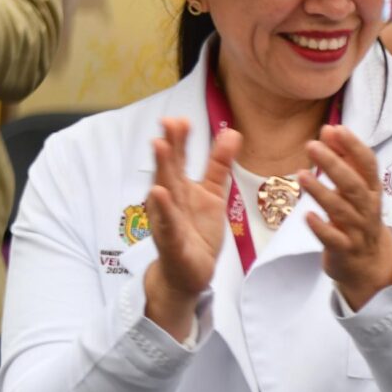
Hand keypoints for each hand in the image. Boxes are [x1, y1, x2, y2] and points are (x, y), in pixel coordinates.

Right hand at [142, 118, 238, 337]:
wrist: (189, 272)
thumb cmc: (196, 230)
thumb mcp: (212, 194)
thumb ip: (219, 165)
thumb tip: (232, 131)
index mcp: (180, 187)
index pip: (179, 159)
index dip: (179, 140)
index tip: (180, 119)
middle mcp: (170, 199)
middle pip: (170, 169)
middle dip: (170, 146)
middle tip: (170, 122)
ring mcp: (168, 219)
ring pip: (164, 190)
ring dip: (161, 168)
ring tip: (159, 145)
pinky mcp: (172, 241)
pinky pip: (167, 223)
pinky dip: (163, 208)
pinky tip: (159, 192)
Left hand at [298, 125, 391, 312]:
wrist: (370, 264)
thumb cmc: (358, 218)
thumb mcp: (358, 189)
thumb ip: (345, 160)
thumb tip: (329, 129)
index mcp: (372, 191)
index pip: (368, 165)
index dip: (353, 146)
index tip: (336, 128)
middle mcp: (368, 209)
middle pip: (353, 185)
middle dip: (334, 165)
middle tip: (312, 145)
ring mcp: (357, 231)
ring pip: (341, 210)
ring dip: (322, 192)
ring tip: (301, 175)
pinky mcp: (344, 250)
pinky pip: (333, 240)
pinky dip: (321, 228)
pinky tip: (307, 216)